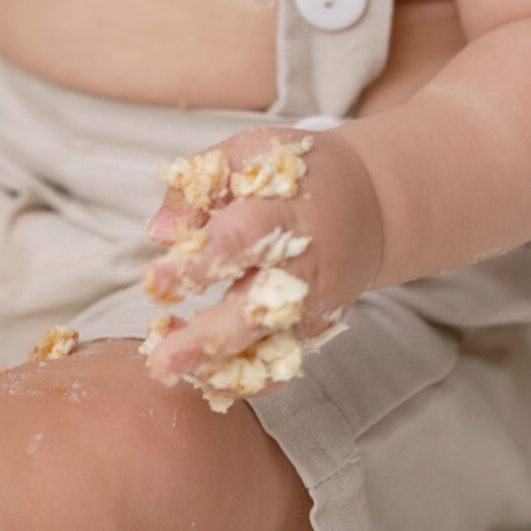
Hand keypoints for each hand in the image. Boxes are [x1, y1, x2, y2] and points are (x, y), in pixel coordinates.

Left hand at [140, 126, 384, 390]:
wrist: (373, 205)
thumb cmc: (301, 173)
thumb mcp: (252, 152)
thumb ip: (199, 187)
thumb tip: (159, 233)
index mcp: (286, 213)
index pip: (240, 240)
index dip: (199, 263)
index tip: (157, 282)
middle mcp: (303, 267)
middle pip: (256, 311)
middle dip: (206, 340)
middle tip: (162, 361)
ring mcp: (314, 306)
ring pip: (268, 349)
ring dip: (220, 367)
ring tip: (174, 373)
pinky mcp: (317, 330)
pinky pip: (279, 364)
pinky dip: (244, 378)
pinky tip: (203, 377)